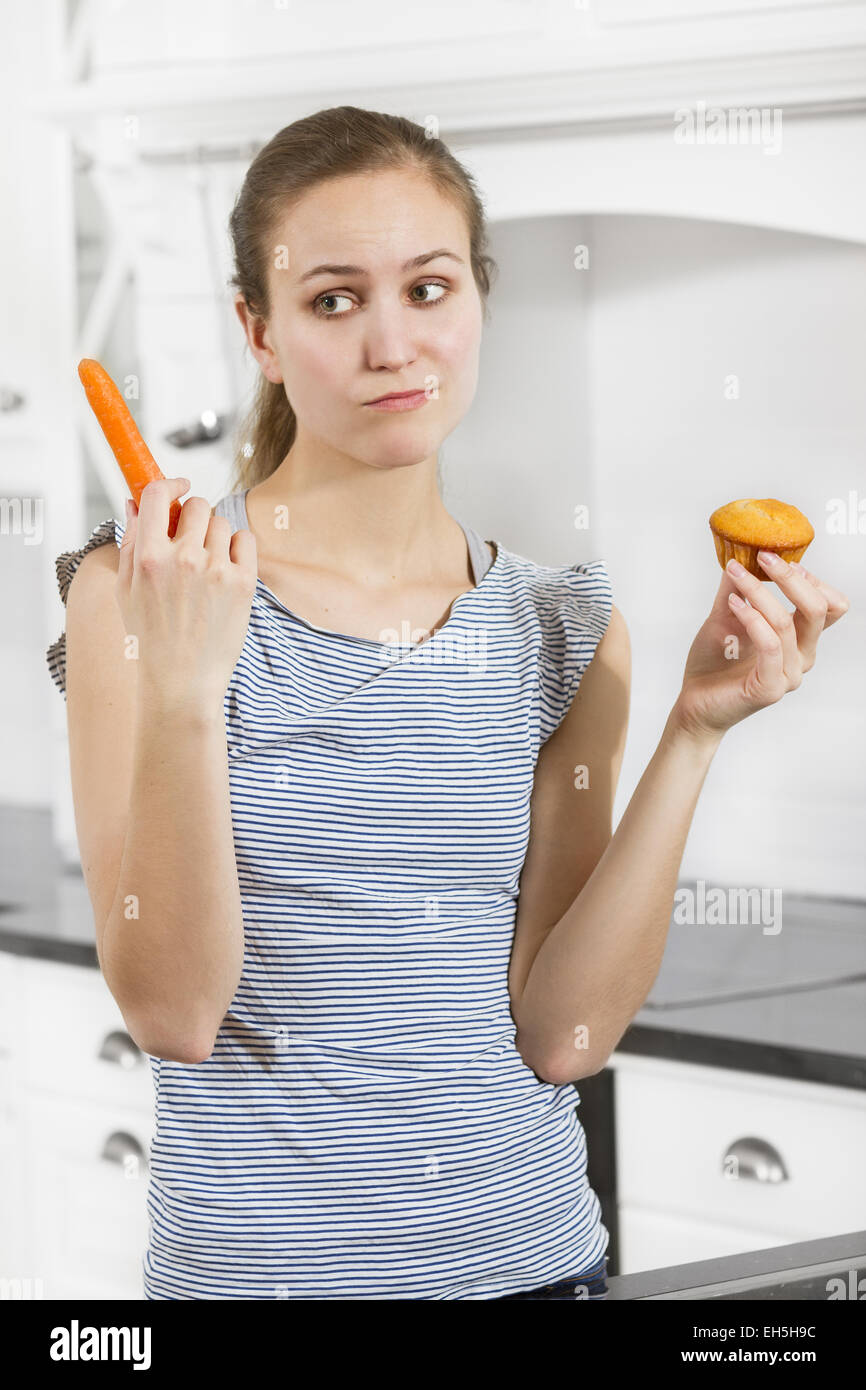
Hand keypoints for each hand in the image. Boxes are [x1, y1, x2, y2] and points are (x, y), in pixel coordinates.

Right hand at [116, 477, 257, 708]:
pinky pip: (246, 540)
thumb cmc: (150, 637)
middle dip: (193, 516)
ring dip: (214, 537)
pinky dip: (238, 549)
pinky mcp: (243, 583)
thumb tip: (134, 502)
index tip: (178, 486)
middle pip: (197, 504)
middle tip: (190, 539)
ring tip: (206, 568)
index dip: (169, 483)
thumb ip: (130, 541)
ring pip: (222, 523)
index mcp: (148, 557)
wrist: (182, 682)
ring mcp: (217, 570)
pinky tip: (226, 570)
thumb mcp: (126, 590)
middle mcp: (183, 559)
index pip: (158, 494)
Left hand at [672, 551, 849, 741]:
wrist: (694, 702)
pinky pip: (770, 645)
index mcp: (800, 640)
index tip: (782, 559)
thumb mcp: (726, 616)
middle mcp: (802, 657)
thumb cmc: (714, 663)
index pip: (830, 606)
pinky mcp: (770, 688)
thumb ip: (737, 589)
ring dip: (759, 592)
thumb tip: (741, 554)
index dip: (813, 579)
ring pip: (787, 623)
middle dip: (791, 578)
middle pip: (818, 609)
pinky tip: (734, 604)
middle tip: (764, 557)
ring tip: (735, 575)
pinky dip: (752, 618)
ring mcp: (788, 675)